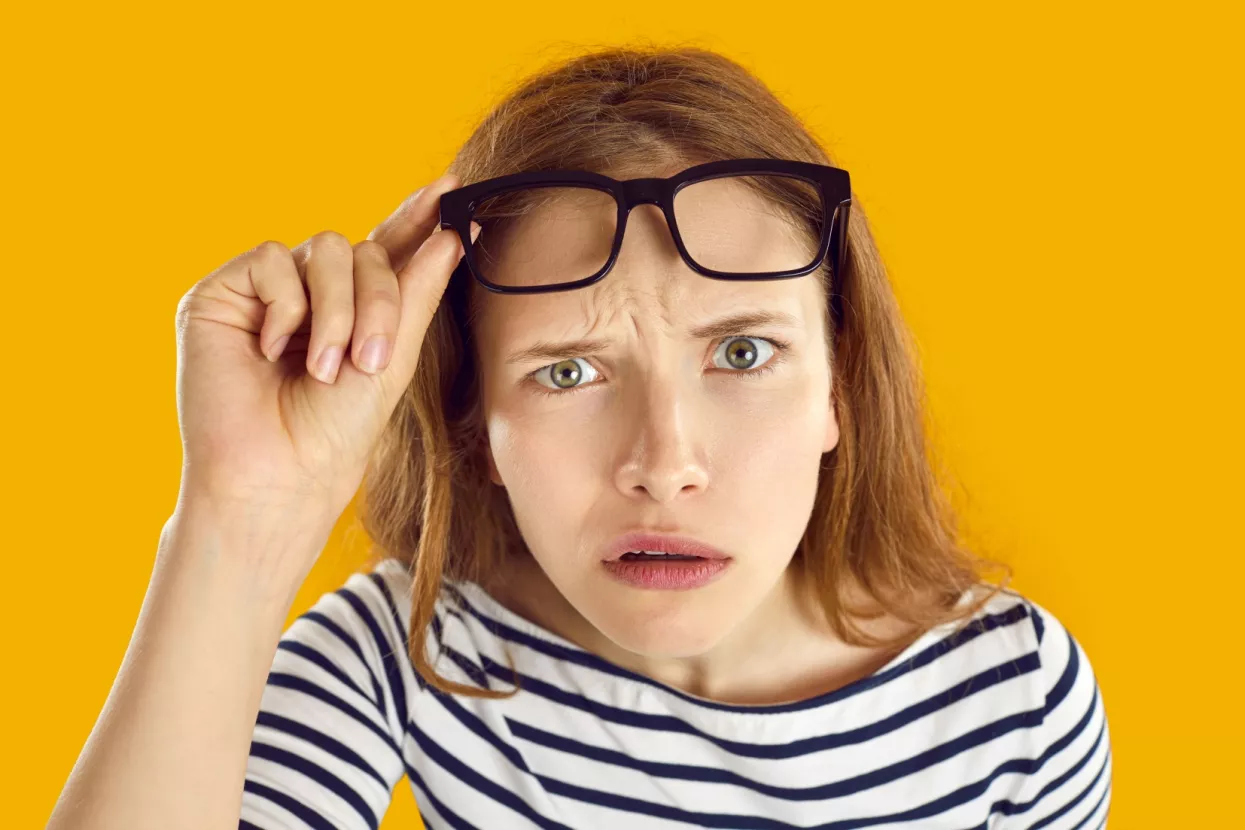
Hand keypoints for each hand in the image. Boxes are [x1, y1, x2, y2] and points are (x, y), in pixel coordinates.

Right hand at [172, 172, 478, 563]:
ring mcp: (267, 292)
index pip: (386, 250)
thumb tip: (449, 233)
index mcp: (354, 308)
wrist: (279, 472)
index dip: (415, 219)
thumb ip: (416, 294)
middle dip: (377, 302)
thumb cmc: (335, 431)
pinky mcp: (223, 294)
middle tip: (370, 360)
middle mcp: (311, 293)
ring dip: (336, 310)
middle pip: (362, 251)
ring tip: (324, 367)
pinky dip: (286, 307)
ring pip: (323, 249)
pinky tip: (273, 351)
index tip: (451, 188)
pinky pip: (271, 261)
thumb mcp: (391, 359)